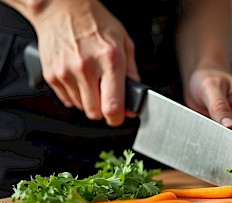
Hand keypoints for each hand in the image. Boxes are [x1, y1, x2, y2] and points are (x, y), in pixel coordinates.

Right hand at [31, 0, 139, 125]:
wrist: (61, 8)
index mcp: (109, 60)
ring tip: (92, 80)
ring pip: (82, 108)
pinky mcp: (52, 75)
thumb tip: (135, 96)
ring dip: (90, 101)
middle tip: (107, 96)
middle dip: (104, 110)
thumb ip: (132, 73)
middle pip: (95, 113)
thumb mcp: (124, 43)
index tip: (120, 116)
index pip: (113, 106)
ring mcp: (66, 73)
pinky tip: (79, 78)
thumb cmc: (94, 22)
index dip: (118, 117)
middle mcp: (86, 68)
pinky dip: (76, 95)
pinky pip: (68, 100)